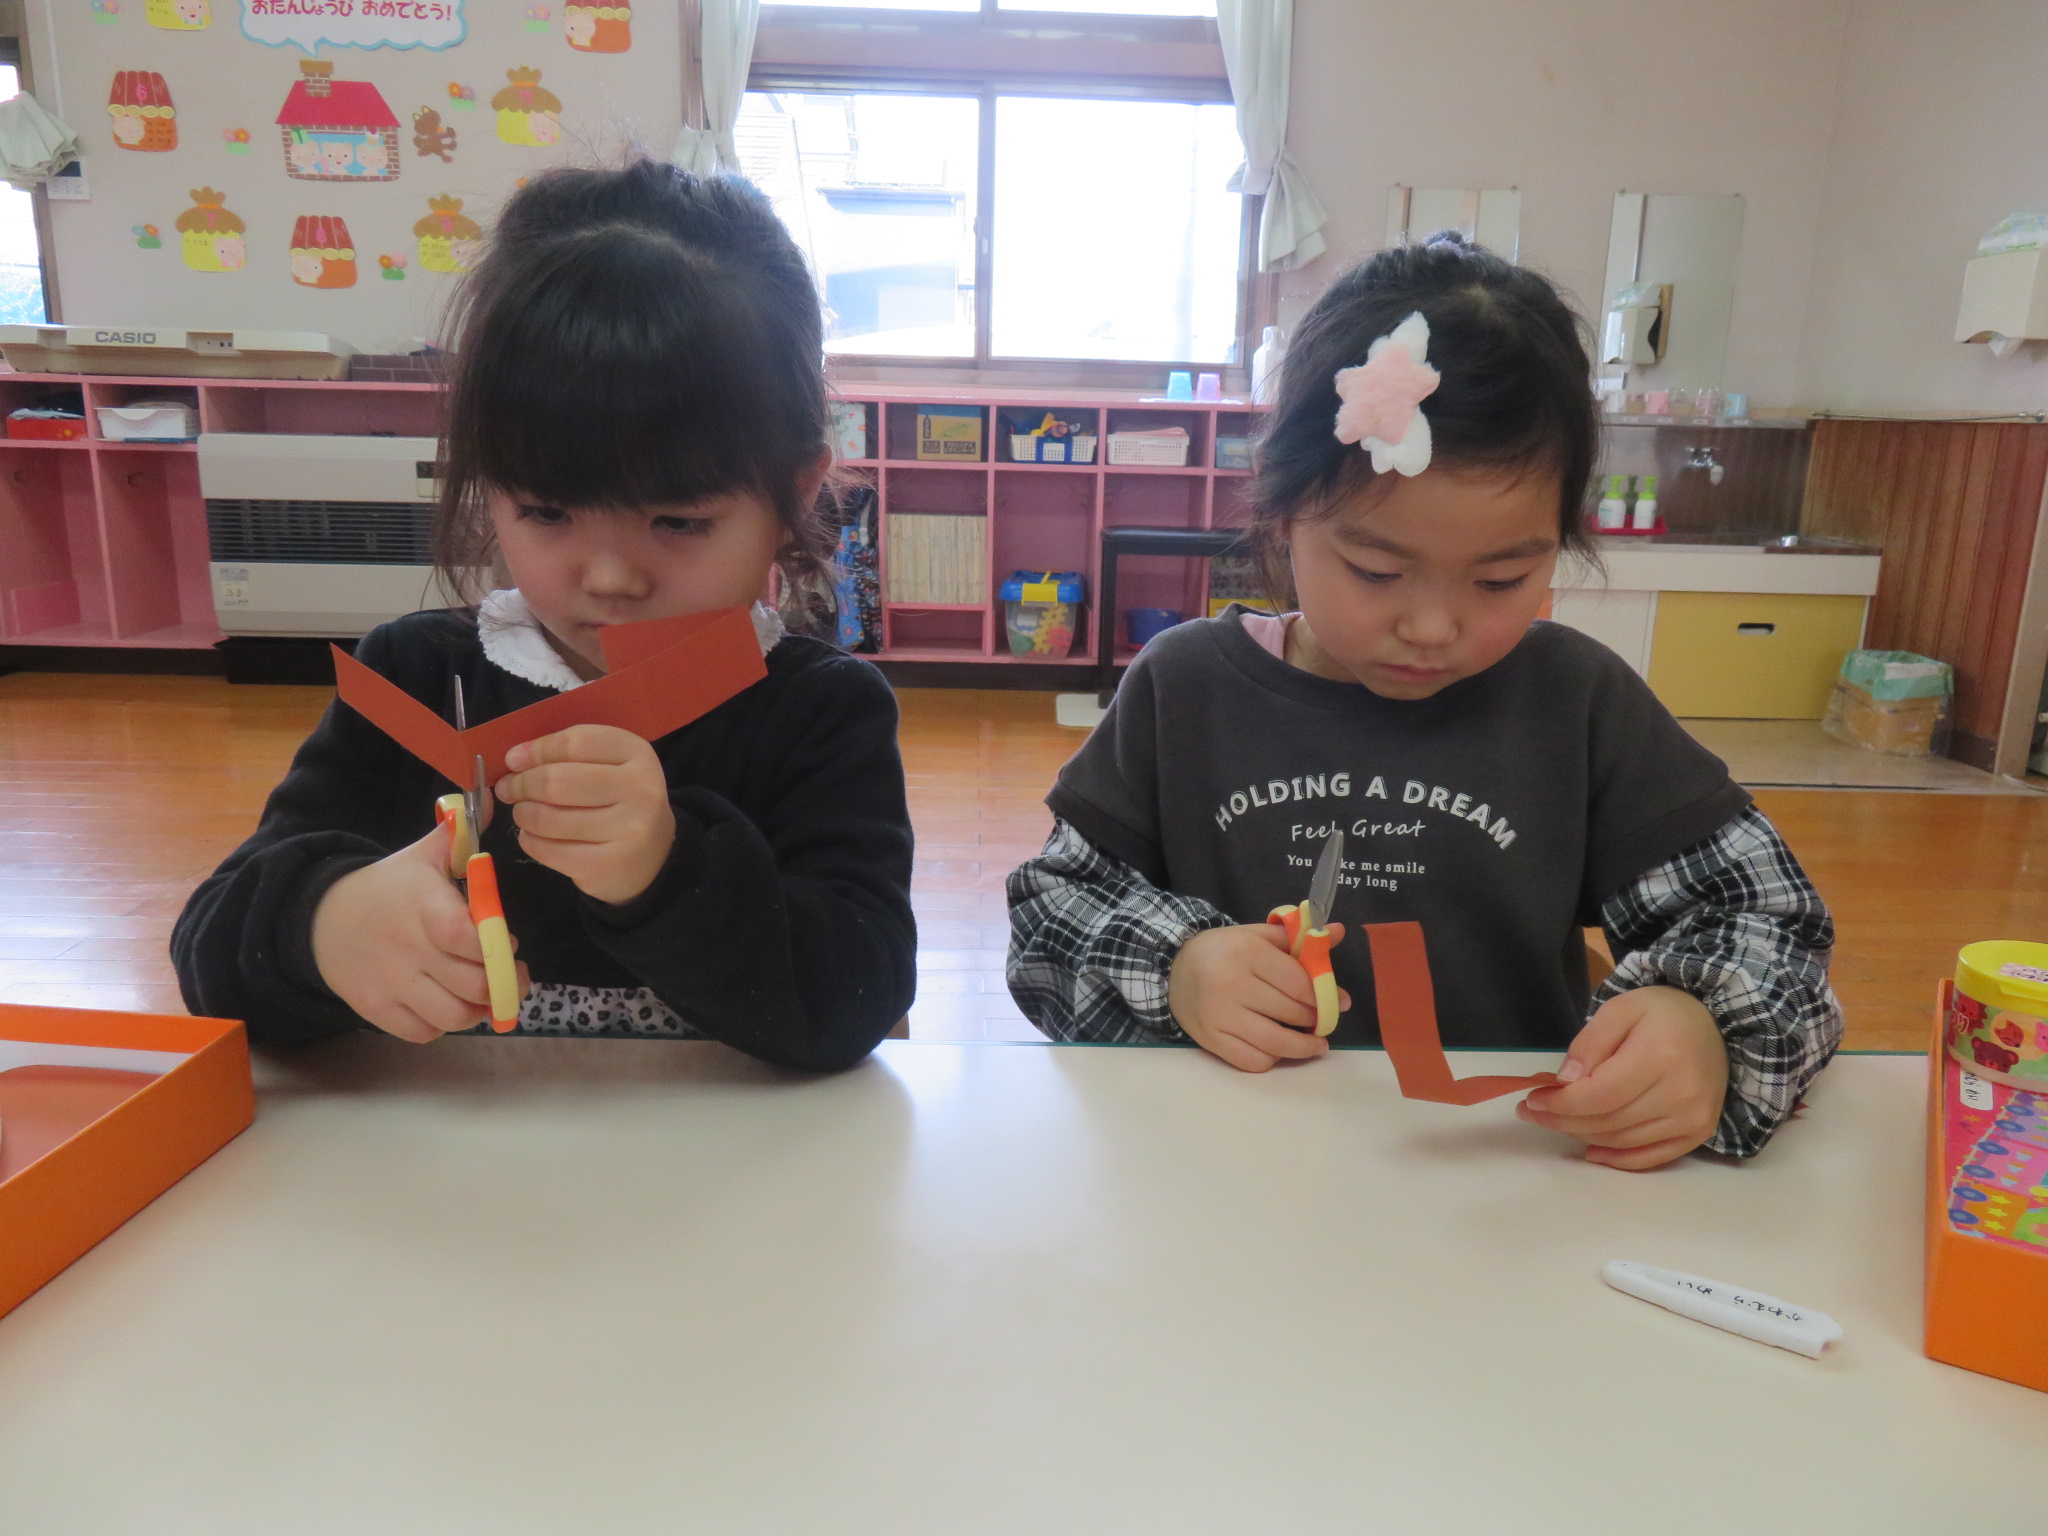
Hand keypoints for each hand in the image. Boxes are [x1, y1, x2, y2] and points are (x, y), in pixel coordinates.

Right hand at [311, 826, 530, 1042]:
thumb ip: (459, 836)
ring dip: (478, 1008)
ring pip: (454, 1016)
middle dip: (502, 981)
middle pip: (473, 985)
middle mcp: (408, 949)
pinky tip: (446, 1002)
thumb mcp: (421, 856)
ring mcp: (391, 984)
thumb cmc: (389, 888)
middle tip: (508, 972)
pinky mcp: (377, 1011)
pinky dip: (443, 1024)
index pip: (467, 937)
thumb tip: (495, 801)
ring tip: (482, 991)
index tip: (507, 940)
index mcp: (423, 907)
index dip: (497, 945)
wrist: (322, 920)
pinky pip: (425, 1033)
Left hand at [494, 725, 676, 905]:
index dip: (536, 750)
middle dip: (522, 785)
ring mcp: (627, 831)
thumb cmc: (617, 800)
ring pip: (548, 819)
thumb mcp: (606, 765)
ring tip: (524, 813)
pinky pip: (548, 850)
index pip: (574, 743)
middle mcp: (639, 790)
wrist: (651, 856)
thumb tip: (515, 759)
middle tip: (510, 790)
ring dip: (524, 815)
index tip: (513, 760)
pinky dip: (530, 842)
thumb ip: (566, 754)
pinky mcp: (608, 865)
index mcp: (637, 754)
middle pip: (557, 782)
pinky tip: (534, 837)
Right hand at [1167, 922, 1349, 1072]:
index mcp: (1246, 952)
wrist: (1173, 970)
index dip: (1325, 996)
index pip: (1299, 983)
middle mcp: (1231, 984)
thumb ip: (1298, 937)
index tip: (1340, 1002)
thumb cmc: (1223, 950)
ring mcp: (1219, 1016)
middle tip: (1325, 1021)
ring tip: (1316, 1044)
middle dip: (1316, 1020)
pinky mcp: (1211, 1040)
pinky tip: (1279, 1050)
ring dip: (1303, 1047)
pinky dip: (1272, 1059)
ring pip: (1276, 1043)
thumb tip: (1339, 932)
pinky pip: (1252, 1061)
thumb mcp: (1257, 935)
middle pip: (1291, 1013)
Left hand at [1517, 985, 1729, 1169]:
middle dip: (1563, 1121)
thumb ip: (1589, 1044)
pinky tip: (1591, 1150)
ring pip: (1623, 1141)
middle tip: (1533, 1113)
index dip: (1561, 1104)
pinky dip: (1618, 1159)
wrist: (1715, 1024)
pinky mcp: (1699, 1132)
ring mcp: (1694, 1118)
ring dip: (1584, 1137)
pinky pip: (1651, 1157)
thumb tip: (1564, 1083)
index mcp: (1660, 1057)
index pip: (1599, 1095)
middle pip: (1608, 1122)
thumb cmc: (1661, 1012)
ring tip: (1557, 1123)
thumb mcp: (1619, 1009)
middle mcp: (1682, 1094)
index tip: (1532, 1100)